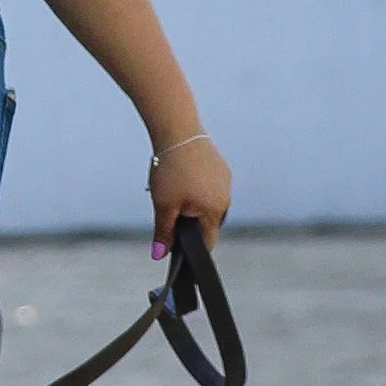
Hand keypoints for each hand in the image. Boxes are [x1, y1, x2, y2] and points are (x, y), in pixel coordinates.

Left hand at [148, 130, 230, 254]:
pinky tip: (179, 175)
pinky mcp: (220, 167)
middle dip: (186, 221)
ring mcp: (224, 180)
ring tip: (172, 187)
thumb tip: (159, 254)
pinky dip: (193, 186)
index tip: (174, 247)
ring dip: (189, 202)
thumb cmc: (171, 168)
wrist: (177, 130)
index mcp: (216, 210)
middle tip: (166, 207)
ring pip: (205, 202)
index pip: (206, 241)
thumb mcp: (163, 205)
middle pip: (205, 222)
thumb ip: (164, 232)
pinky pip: (207, 186)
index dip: (189, 249)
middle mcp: (226, 197)